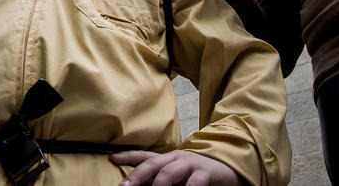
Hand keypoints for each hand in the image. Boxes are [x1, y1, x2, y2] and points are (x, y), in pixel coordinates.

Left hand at [113, 149, 241, 185]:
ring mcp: (190, 164)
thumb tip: (137, 185)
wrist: (227, 166)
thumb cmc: (196, 173)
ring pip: (169, 172)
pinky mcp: (206, 173)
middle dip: (137, 175)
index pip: (144, 156)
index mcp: (167, 158)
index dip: (127, 156)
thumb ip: (159, 177)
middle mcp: (176, 158)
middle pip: (153, 165)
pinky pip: (194, 183)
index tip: (111, 158)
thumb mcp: (176, 173)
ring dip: (158, 184)